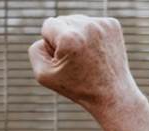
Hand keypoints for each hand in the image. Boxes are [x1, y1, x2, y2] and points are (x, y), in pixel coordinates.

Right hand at [28, 15, 142, 116]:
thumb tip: (46, 35)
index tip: (62, 59)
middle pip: (62, 20)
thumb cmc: (76, 87)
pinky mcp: (112, 24)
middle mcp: (87, 26)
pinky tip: (95, 51)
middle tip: (75, 60)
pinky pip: (91, 23)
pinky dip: (90, 35)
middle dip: (63, 38)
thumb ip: (35, 51)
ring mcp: (102, 24)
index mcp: (69, 38)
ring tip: (85, 56)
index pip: (47, 25)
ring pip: (77, 21)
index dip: (50, 44)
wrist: (111, 93)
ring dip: (76, 35)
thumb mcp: (44, 75)